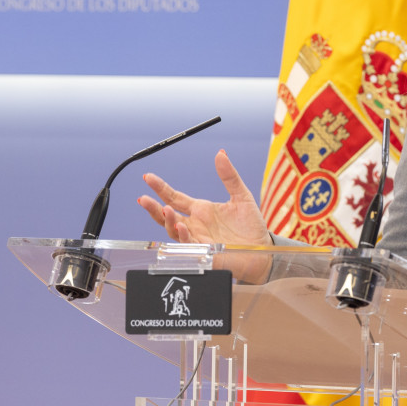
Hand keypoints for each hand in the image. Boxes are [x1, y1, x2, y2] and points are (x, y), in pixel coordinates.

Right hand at [138, 149, 271, 246]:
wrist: (263, 250)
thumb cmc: (251, 226)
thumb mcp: (241, 196)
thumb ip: (229, 176)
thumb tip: (221, 154)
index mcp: (201, 210)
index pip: (175, 197)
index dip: (161, 188)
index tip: (148, 177)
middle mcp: (195, 224)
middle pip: (167, 215)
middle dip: (154, 208)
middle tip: (144, 199)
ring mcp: (198, 238)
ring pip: (174, 230)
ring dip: (168, 220)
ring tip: (164, 209)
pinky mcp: (205, 251)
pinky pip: (190, 244)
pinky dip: (184, 235)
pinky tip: (182, 226)